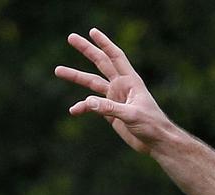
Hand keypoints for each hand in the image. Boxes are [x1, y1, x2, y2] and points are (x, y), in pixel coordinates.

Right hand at [54, 28, 168, 153]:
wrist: (157, 143)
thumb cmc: (152, 126)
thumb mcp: (132, 115)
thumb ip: (110, 108)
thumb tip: (87, 103)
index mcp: (130, 81)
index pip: (116, 57)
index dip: (105, 44)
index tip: (92, 31)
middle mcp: (121, 86)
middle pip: (101, 63)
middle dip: (87, 50)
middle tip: (70, 37)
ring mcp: (114, 98)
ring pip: (92, 83)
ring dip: (76, 76)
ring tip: (57, 70)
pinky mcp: (110, 112)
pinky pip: (92, 106)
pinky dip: (82, 107)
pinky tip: (73, 111)